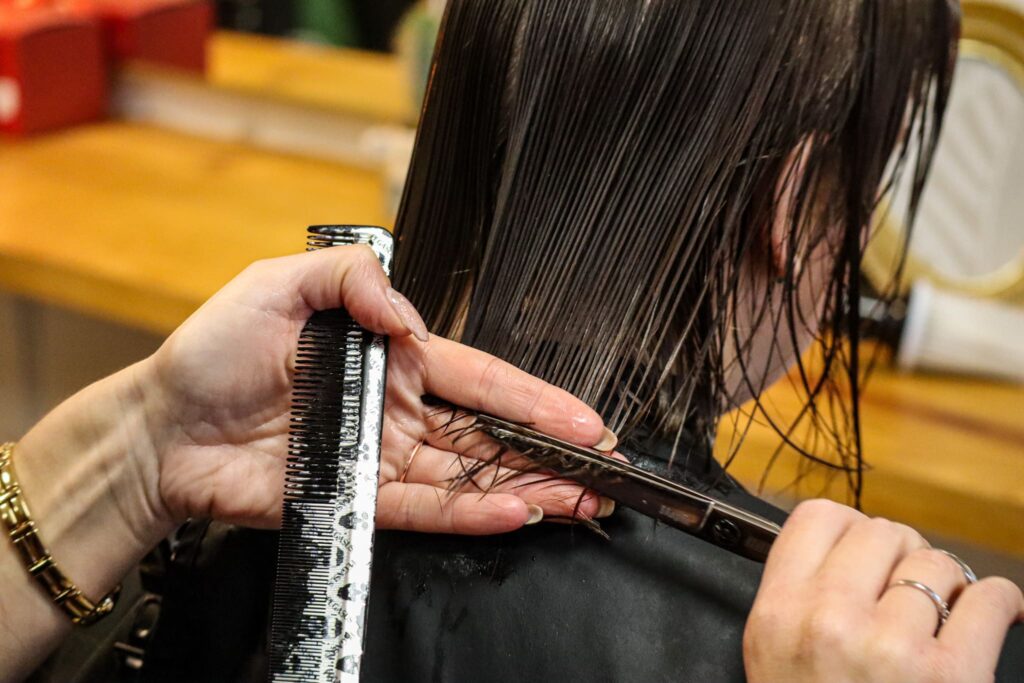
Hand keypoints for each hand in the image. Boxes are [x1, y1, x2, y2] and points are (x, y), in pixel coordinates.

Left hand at [142, 246, 612, 533]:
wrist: (160, 426)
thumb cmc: (213, 352)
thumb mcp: (279, 283)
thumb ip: (352, 278)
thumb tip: (409, 316)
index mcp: (389, 358)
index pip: (480, 377)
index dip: (535, 398)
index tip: (585, 418)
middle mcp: (395, 412)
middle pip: (488, 434)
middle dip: (550, 453)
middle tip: (604, 470)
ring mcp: (379, 459)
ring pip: (467, 478)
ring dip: (525, 490)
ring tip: (580, 499)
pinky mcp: (354, 500)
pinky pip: (421, 508)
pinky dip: (467, 513)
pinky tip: (513, 513)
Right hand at [744, 500, 1023, 682]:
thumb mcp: (774, 658)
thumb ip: (798, 598)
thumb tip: (854, 548)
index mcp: (779, 613)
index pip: (817, 518)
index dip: (850, 529)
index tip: (866, 553)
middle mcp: (828, 620)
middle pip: (883, 532)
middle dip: (903, 558)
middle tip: (906, 593)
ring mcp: (890, 646)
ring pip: (937, 563)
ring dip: (947, 587)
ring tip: (941, 618)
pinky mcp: (951, 673)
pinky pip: (987, 598)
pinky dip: (998, 603)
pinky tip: (988, 617)